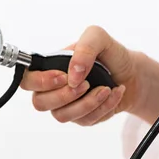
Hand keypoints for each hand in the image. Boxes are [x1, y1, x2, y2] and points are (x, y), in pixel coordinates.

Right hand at [21, 25, 141, 126]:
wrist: (131, 74)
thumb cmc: (111, 55)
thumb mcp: (99, 37)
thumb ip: (84, 47)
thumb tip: (73, 74)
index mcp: (49, 68)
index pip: (27, 80)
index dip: (40, 82)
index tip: (63, 76)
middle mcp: (52, 89)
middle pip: (39, 103)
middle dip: (64, 95)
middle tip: (86, 84)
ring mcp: (65, 105)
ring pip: (61, 116)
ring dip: (86, 103)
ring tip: (105, 89)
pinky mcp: (80, 118)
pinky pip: (83, 121)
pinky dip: (102, 107)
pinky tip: (112, 94)